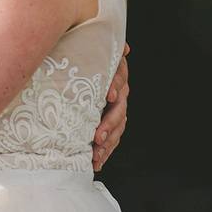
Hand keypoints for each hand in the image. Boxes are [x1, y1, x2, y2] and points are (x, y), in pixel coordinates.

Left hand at [94, 43, 129, 171]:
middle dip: (108, 125)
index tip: (109, 95)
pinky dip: (104, 152)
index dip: (115, 87)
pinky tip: (96, 163)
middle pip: (119, 111)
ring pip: (117, 130)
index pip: (120, 81)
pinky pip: (111, 140)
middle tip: (97, 136)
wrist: (85, 71)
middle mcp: (119, 95)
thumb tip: (126, 47)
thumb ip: (103, 49)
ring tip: (96, 155)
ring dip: (107, 143)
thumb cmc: (87, 59)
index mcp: (116, 77)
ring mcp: (115, 111)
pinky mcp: (108, 125)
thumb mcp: (93, 52)